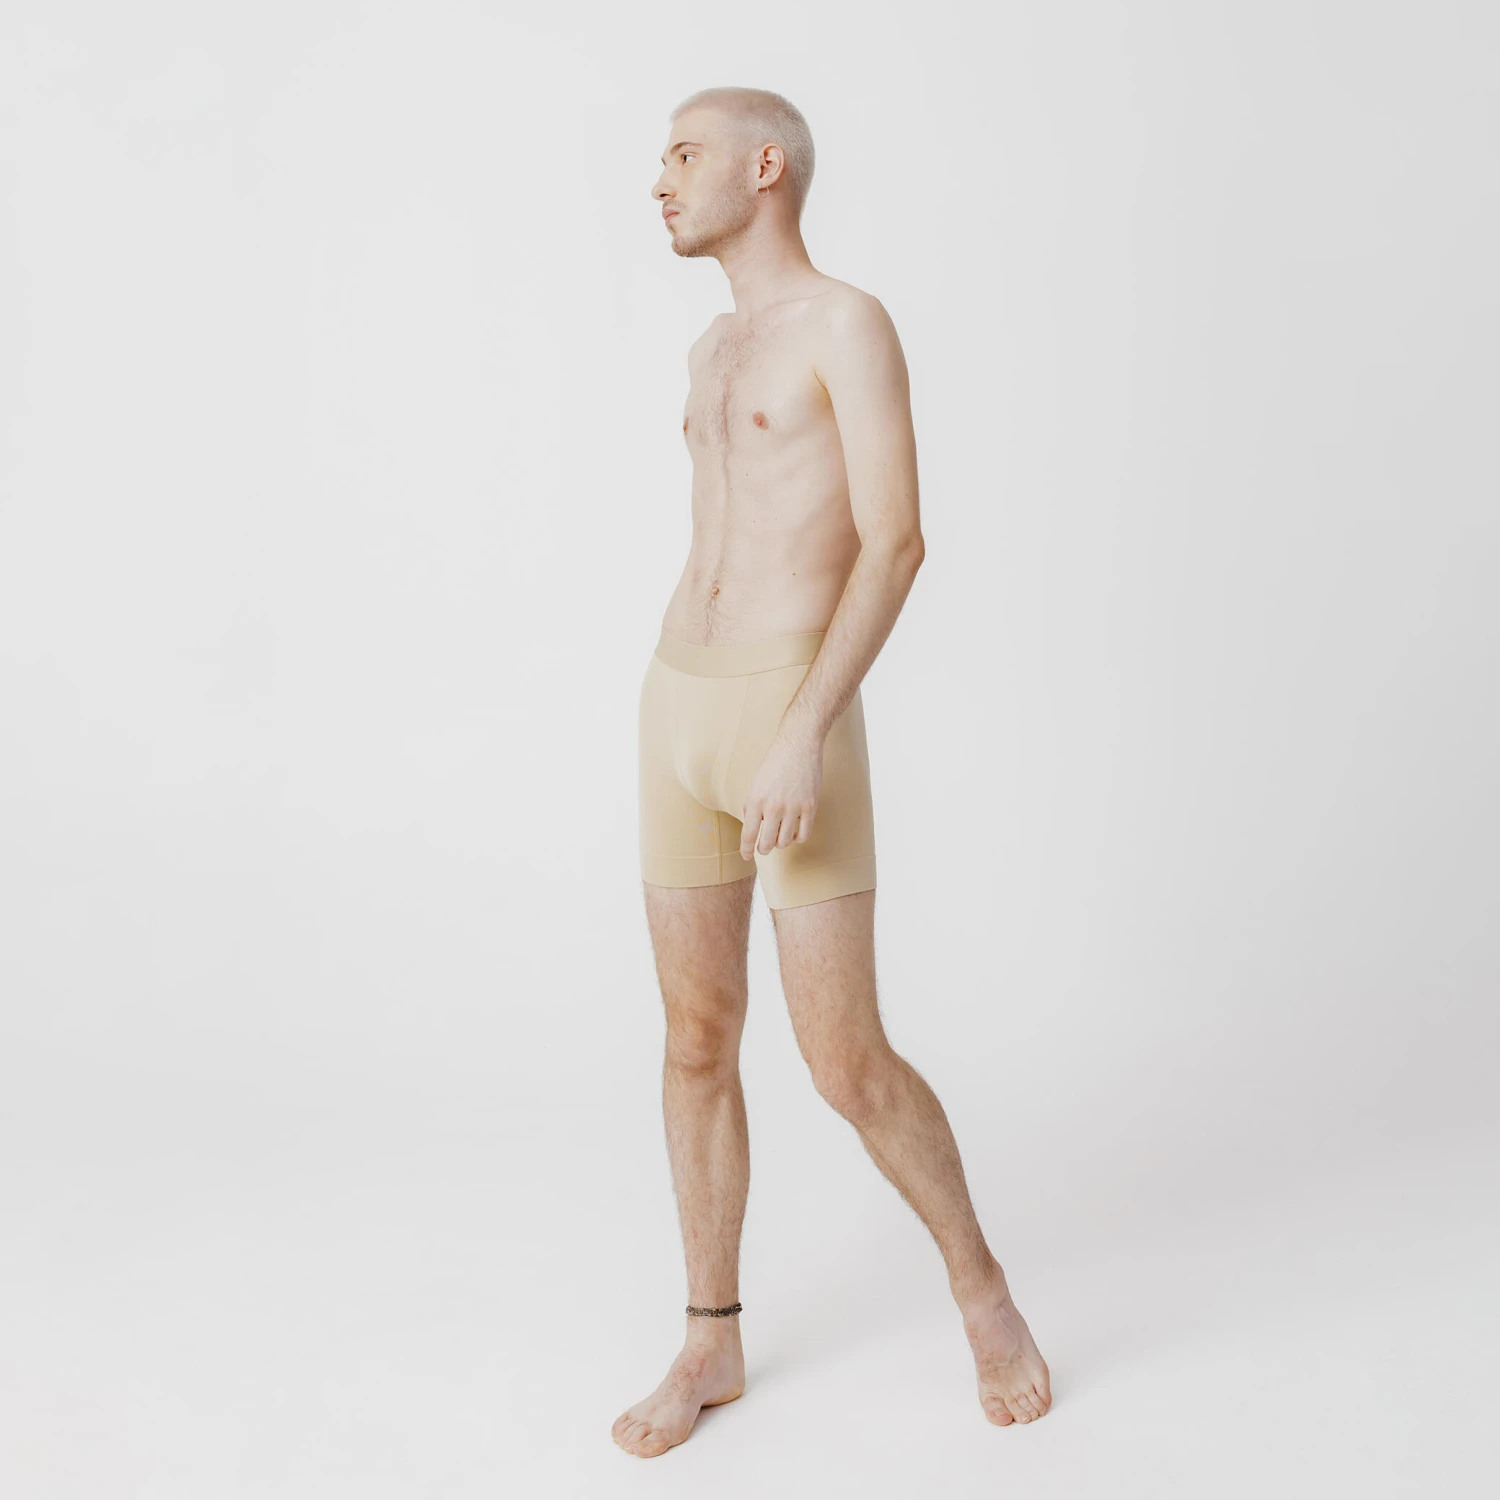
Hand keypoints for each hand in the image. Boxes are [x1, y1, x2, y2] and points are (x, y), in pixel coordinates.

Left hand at [739, 731, 822, 860]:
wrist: (798, 745)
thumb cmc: (775, 762)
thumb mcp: (756, 782)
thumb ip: (752, 804)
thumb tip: (752, 825)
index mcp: (756, 800)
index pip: (748, 834)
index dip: (746, 850)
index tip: (746, 856)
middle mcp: (773, 807)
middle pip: (767, 843)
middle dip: (763, 849)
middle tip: (764, 847)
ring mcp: (793, 808)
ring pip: (785, 842)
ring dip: (780, 843)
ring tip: (779, 836)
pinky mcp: (810, 807)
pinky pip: (804, 835)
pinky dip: (797, 839)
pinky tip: (794, 833)